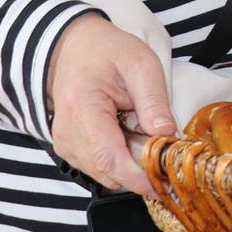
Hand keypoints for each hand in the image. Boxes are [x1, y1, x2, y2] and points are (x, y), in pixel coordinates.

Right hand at [46, 14, 175, 195]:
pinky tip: (129, 137)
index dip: (138, 176)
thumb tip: (166, 135)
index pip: (109, 157)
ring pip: (105, 174)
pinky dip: (119, 161)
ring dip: (130, 165)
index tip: (165, 182)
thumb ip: (153, 100)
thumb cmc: (108, 52)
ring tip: (144, 135)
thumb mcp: (141, 64)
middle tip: (166, 152)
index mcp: (82, 108)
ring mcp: (65, 144)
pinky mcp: (69, 149)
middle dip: (140, 171)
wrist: (75, 48)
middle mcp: (67, 133)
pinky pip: (99, 168)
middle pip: (107, 172)